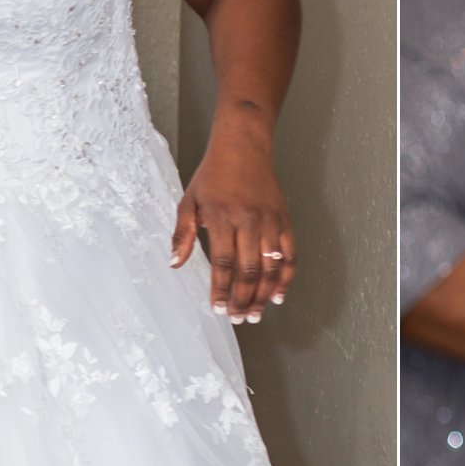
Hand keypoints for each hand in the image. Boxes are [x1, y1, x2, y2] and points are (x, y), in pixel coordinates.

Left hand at [174, 128, 295, 326]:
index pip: (223, 263)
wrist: (244, 147)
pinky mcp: (285, 220)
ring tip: (255, 314)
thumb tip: (175, 264)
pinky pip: (289, 255)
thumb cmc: (213, 175)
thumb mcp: (189, 201)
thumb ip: (182, 235)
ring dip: (263, 295)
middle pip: (248, 270)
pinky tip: (278, 296)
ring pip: (270, 268)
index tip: (218, 309)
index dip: (221, 290)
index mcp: (222, 218)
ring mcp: (270, 221)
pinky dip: (285, 278)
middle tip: (238, 319)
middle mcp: (249, 221)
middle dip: (242, 300)